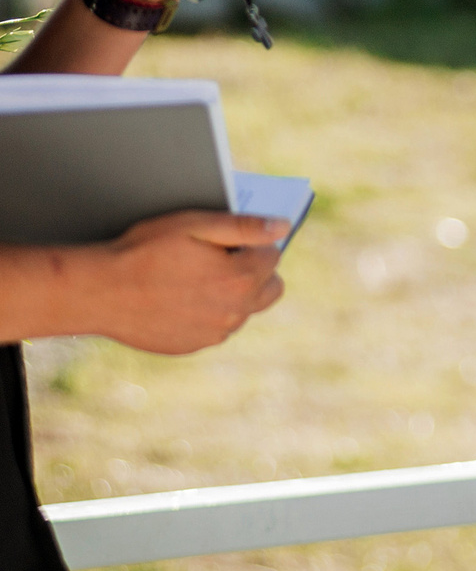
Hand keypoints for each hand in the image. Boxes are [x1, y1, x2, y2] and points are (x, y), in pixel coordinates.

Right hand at [80, 210, 286, 353]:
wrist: (96, 292)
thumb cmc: (144, 251)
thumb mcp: (195, 225)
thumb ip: (245, 226)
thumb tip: (282, 227)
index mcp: (241, 278)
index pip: (273, 255)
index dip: (252, 242)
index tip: (229, 239)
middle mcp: (234, 311)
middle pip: (270, 287)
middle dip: (254, 270)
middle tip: (223, 258)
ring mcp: (214, 332)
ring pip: (244, 309)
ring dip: (232, 294)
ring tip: (197, 278)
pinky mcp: (192, 345)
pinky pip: (216, 327)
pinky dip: (208, 313)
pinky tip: (180, 298)